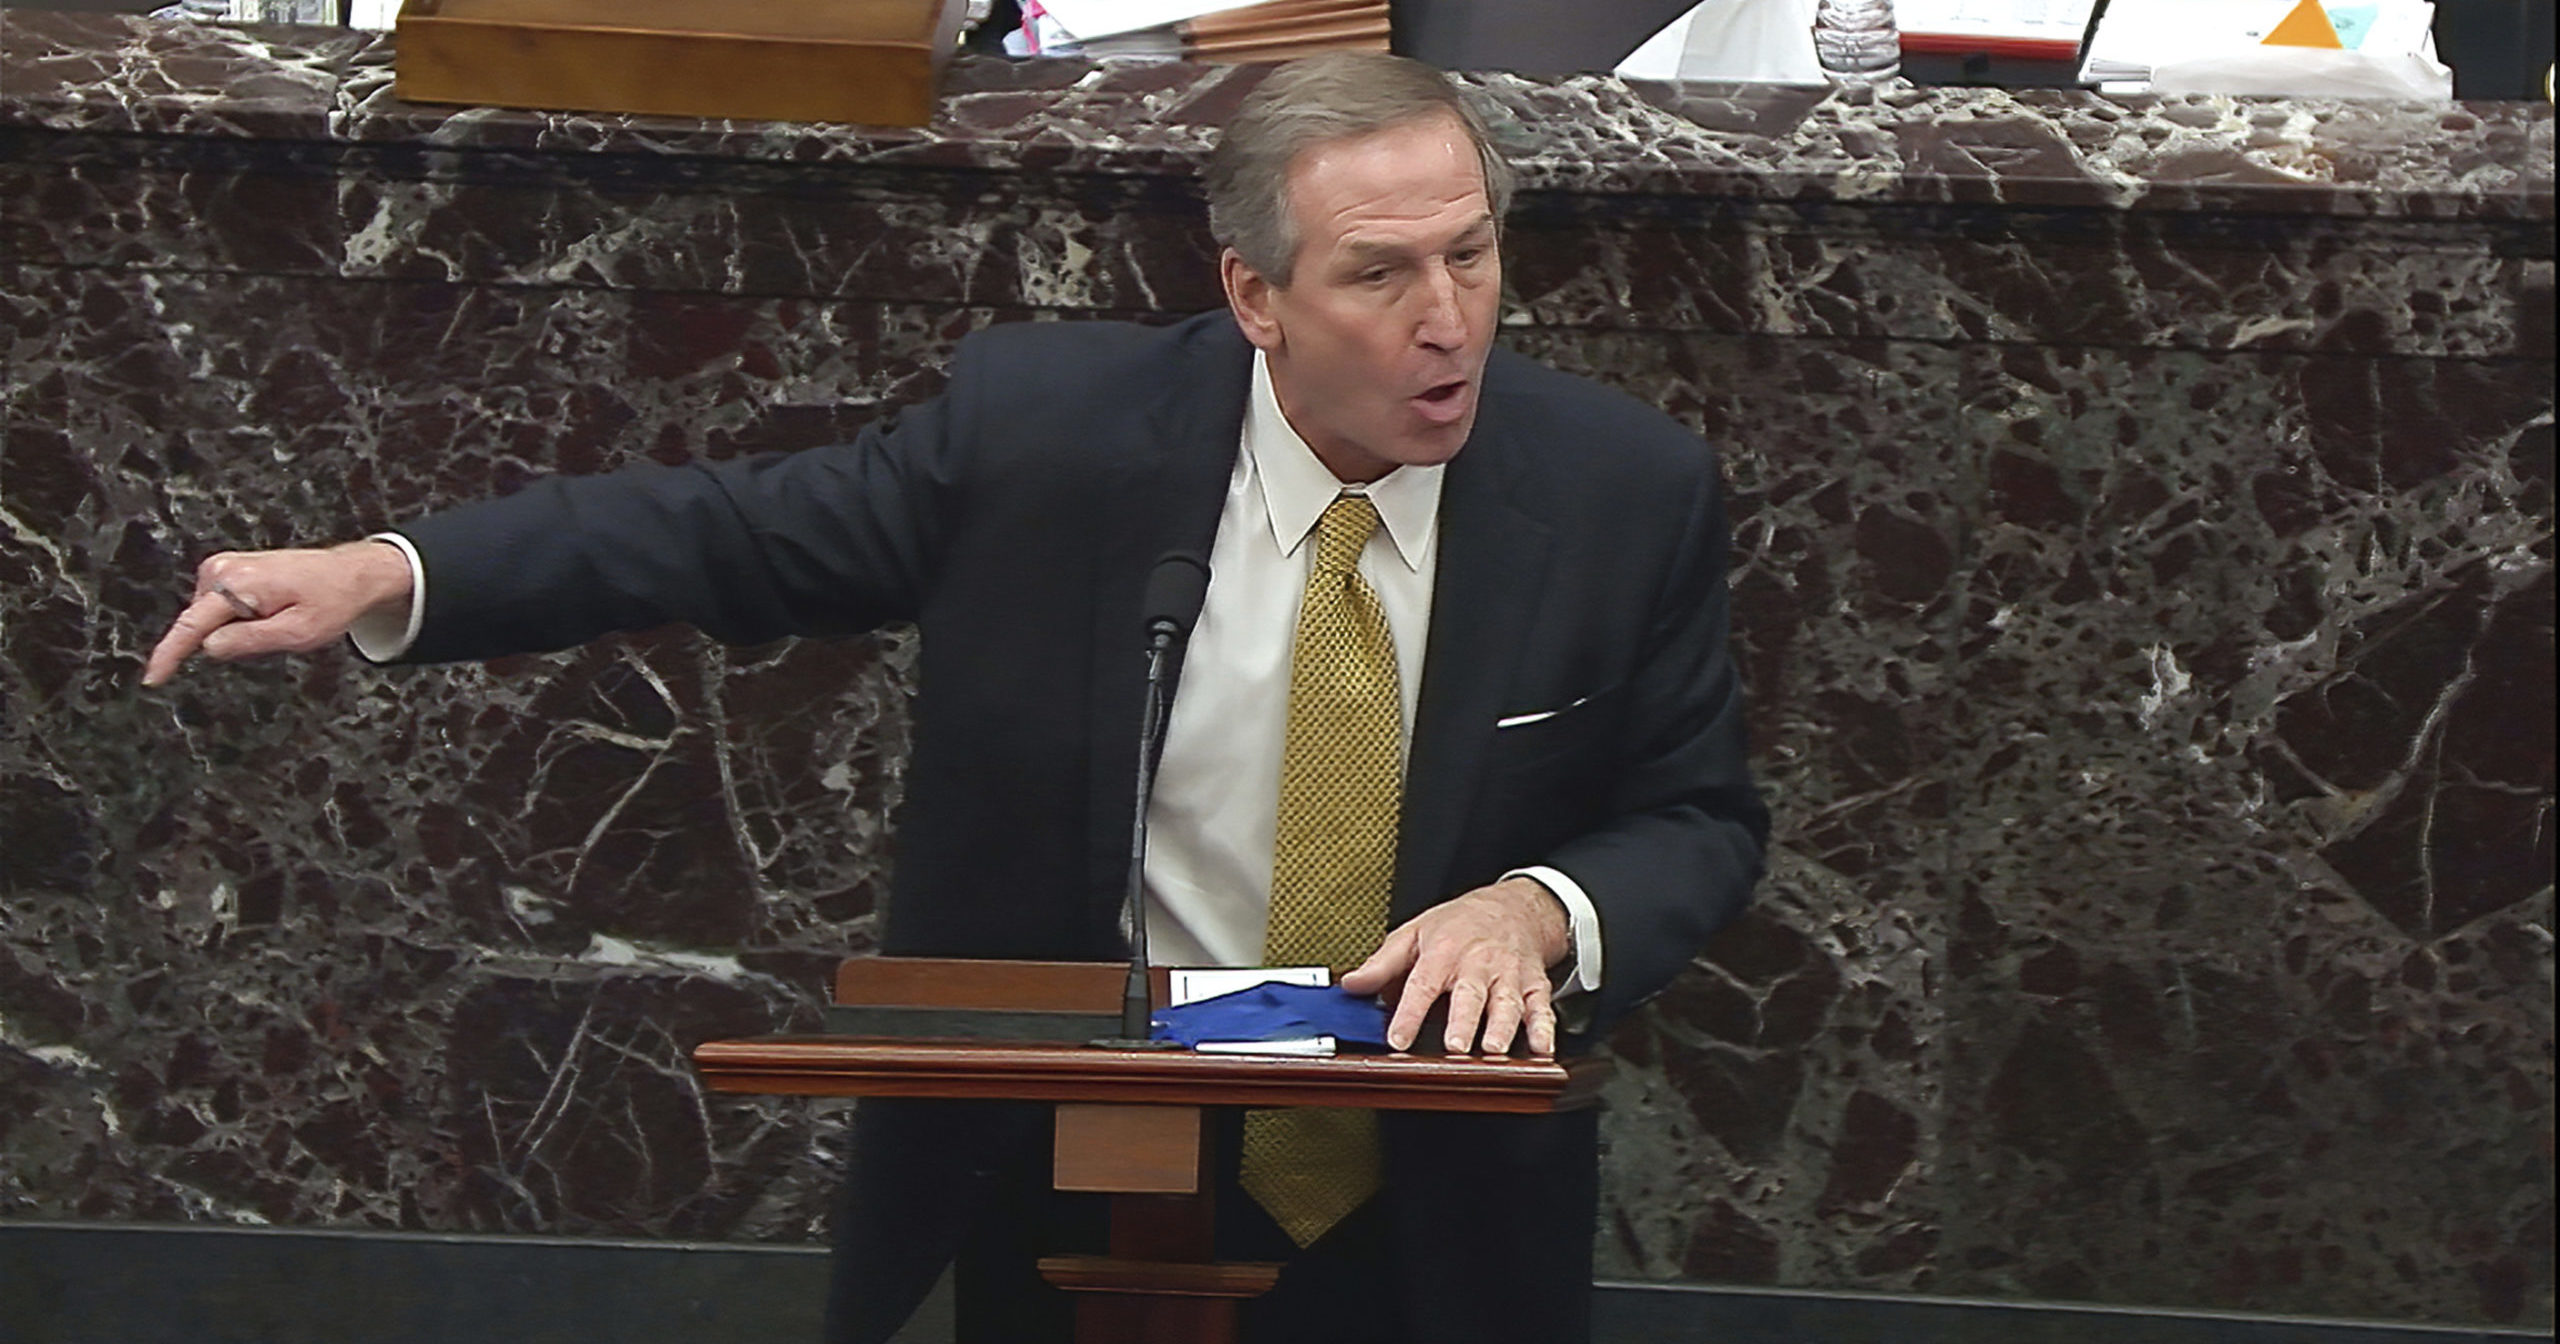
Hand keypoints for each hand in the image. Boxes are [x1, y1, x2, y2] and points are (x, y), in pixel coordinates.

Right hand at [141, 540, 413, 685]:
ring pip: (211, 618)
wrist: (349, 573)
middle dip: (230, 639)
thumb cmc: (331, 600)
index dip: (169, 655)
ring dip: (238, 627)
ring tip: (277, 616)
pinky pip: (219, 608)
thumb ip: (249, 641)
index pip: (191, 626)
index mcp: (237, 584)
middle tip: (275, 630)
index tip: (152, 678)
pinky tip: (269, 610)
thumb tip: (207, 648)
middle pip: (202, 624)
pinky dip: (239, 617)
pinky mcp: (228, 569)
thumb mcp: (297, 633)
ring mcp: (223, 566)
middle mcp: (223, 569)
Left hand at [1339, 876, 1570, 1056]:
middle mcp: (1477, 964)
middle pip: (1469, 995)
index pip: (1422, 984)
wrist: (1513, 907)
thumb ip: (1383, 963)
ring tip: (1494, 1050)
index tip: (1397, 1039)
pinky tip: (1542, 1049)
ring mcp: (1508, 976)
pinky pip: (1541, 1008)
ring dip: (1502, 1028)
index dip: (1409, 1014)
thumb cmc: (1460, 924)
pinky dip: (1545, 1029)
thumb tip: (1352, 985)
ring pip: (1507, 1003)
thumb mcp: (1414, 933)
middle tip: (1455, 1047)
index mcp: (1443, 952)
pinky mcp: (1534, 987)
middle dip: (1463, 1022)